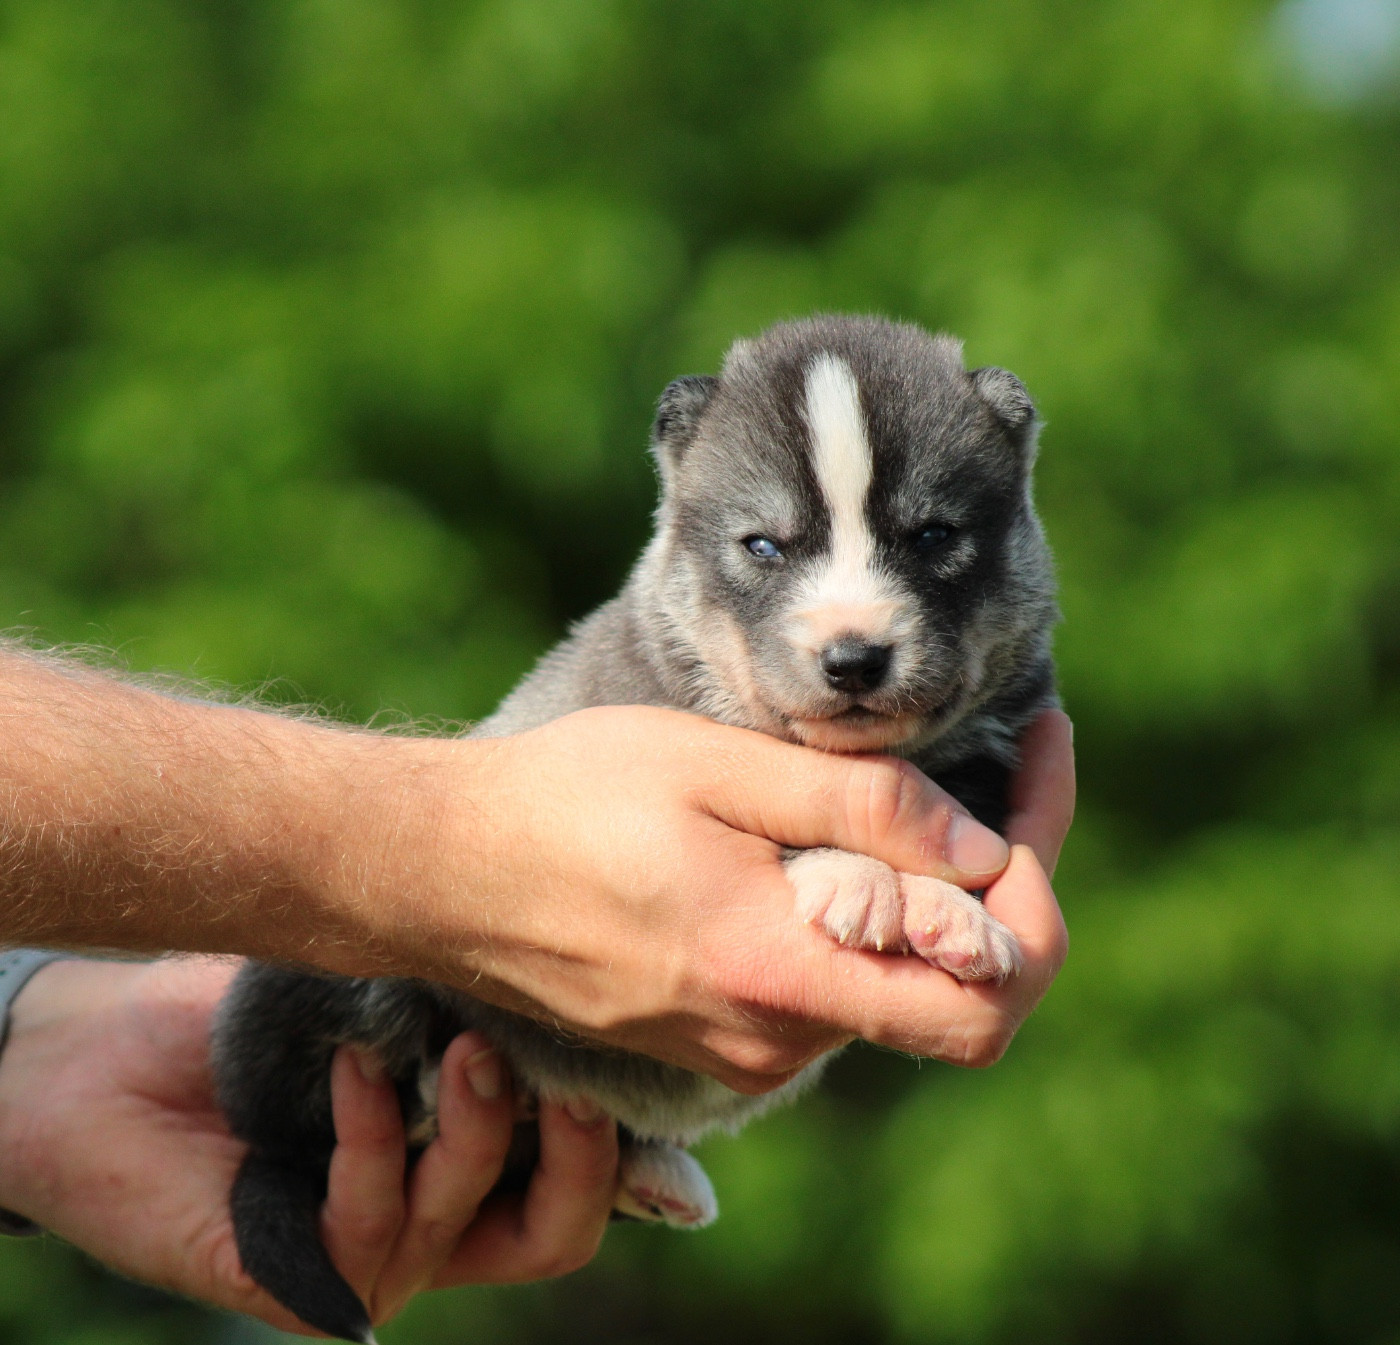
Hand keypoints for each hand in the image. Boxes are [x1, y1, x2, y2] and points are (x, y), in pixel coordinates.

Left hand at [0, 957, 618, 1334]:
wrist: (89, 1049)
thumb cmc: (239, 1011)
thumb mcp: (375, 984)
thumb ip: (462, 989)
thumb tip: (571, 957)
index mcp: (462, 1155)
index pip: (580, 1174)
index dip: (629, 1136)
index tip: (642, 1055)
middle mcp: (427, 1218)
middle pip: (558, 1235)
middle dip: (587, 1160)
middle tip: (574, 1076)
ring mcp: (361, 1256)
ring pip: (471, 1226)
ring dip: (480, 1129)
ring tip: (460, 1044)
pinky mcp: (289, 1279)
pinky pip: (366, 1226)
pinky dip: (373, 1137)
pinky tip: (352, 1065)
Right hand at [394, 706, 1072, 1091]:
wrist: (443, 871)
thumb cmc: (566, 804)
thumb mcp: (716, 771)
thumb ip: (859, 810)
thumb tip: (982, 850)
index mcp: (783, 976)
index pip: (990, 990)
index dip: (1045, 876)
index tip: (1042, 752)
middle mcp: (775, 1035)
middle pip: (956, 988)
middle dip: (1000, 881)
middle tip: (998, 770)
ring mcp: (742, 1042)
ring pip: (890, 980)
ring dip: (919, 892)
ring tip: (889, 791)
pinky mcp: (713, 1029)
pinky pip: (826, 982)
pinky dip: (858, 914)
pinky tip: (821, 835)